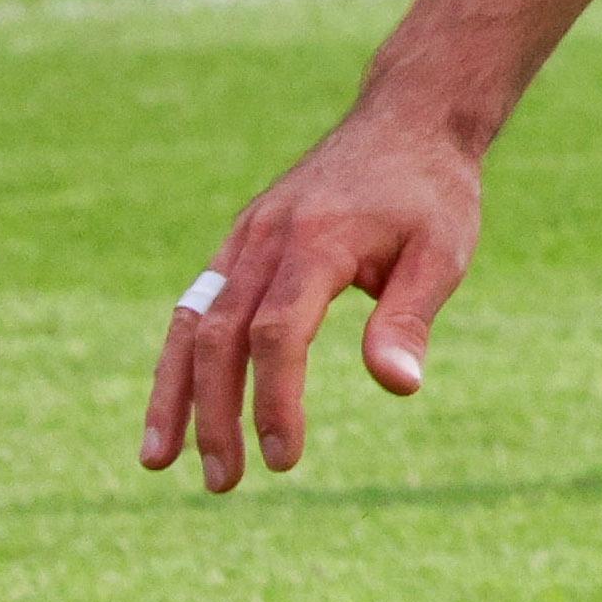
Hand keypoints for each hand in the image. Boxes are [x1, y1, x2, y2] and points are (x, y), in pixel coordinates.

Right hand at [139, 103, 482, 491]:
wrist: (408, 118)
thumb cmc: (432, 193)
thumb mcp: (443, 252)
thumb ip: (410, 317)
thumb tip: (399, 387)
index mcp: (317, 241)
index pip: (277, 335)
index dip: (274, 400)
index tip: (284, 458)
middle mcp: (266, 238)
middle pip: (220, 338)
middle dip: (214, 415)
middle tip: (224, 483)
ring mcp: (246, 237)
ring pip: (191, 323)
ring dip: (174, 394)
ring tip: (158, 461)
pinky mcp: (241, 240)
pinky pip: (197, 303)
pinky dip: (181, 356)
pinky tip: (176, 404)